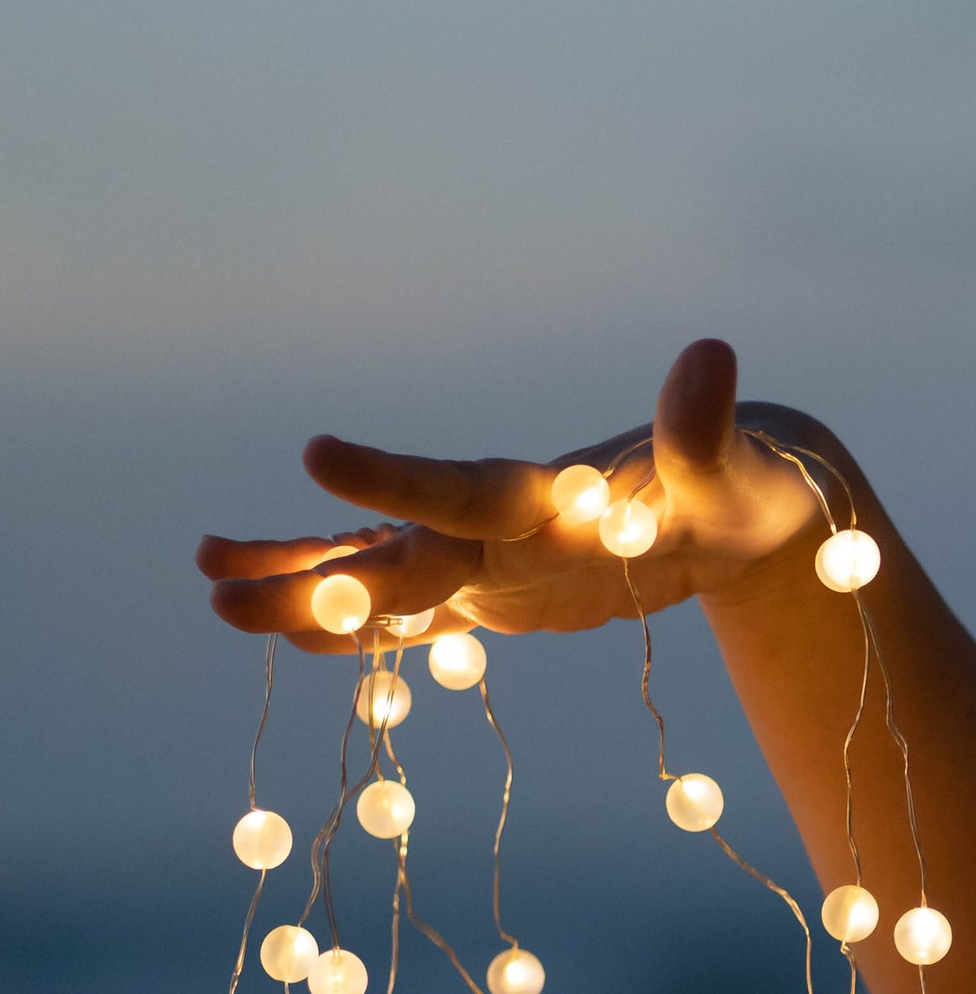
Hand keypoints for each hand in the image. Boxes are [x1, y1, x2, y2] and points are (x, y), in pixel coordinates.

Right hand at [196, 337, 853, 648]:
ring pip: (384, 579)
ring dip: (305, 593)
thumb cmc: (744, 484)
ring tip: (215, 601)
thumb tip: (710, 354)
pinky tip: (291, 639)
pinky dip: (360, 632)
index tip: (317, 453)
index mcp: (544, 492)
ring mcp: (493, 559)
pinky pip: (419, 618)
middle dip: (306, 569)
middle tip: (212, 579)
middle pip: (391, 550)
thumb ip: (704, 428)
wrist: (742, 503)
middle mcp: (502, 523)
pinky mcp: (502, 593)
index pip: (458, 488)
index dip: (392, 478)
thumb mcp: (733, 471)